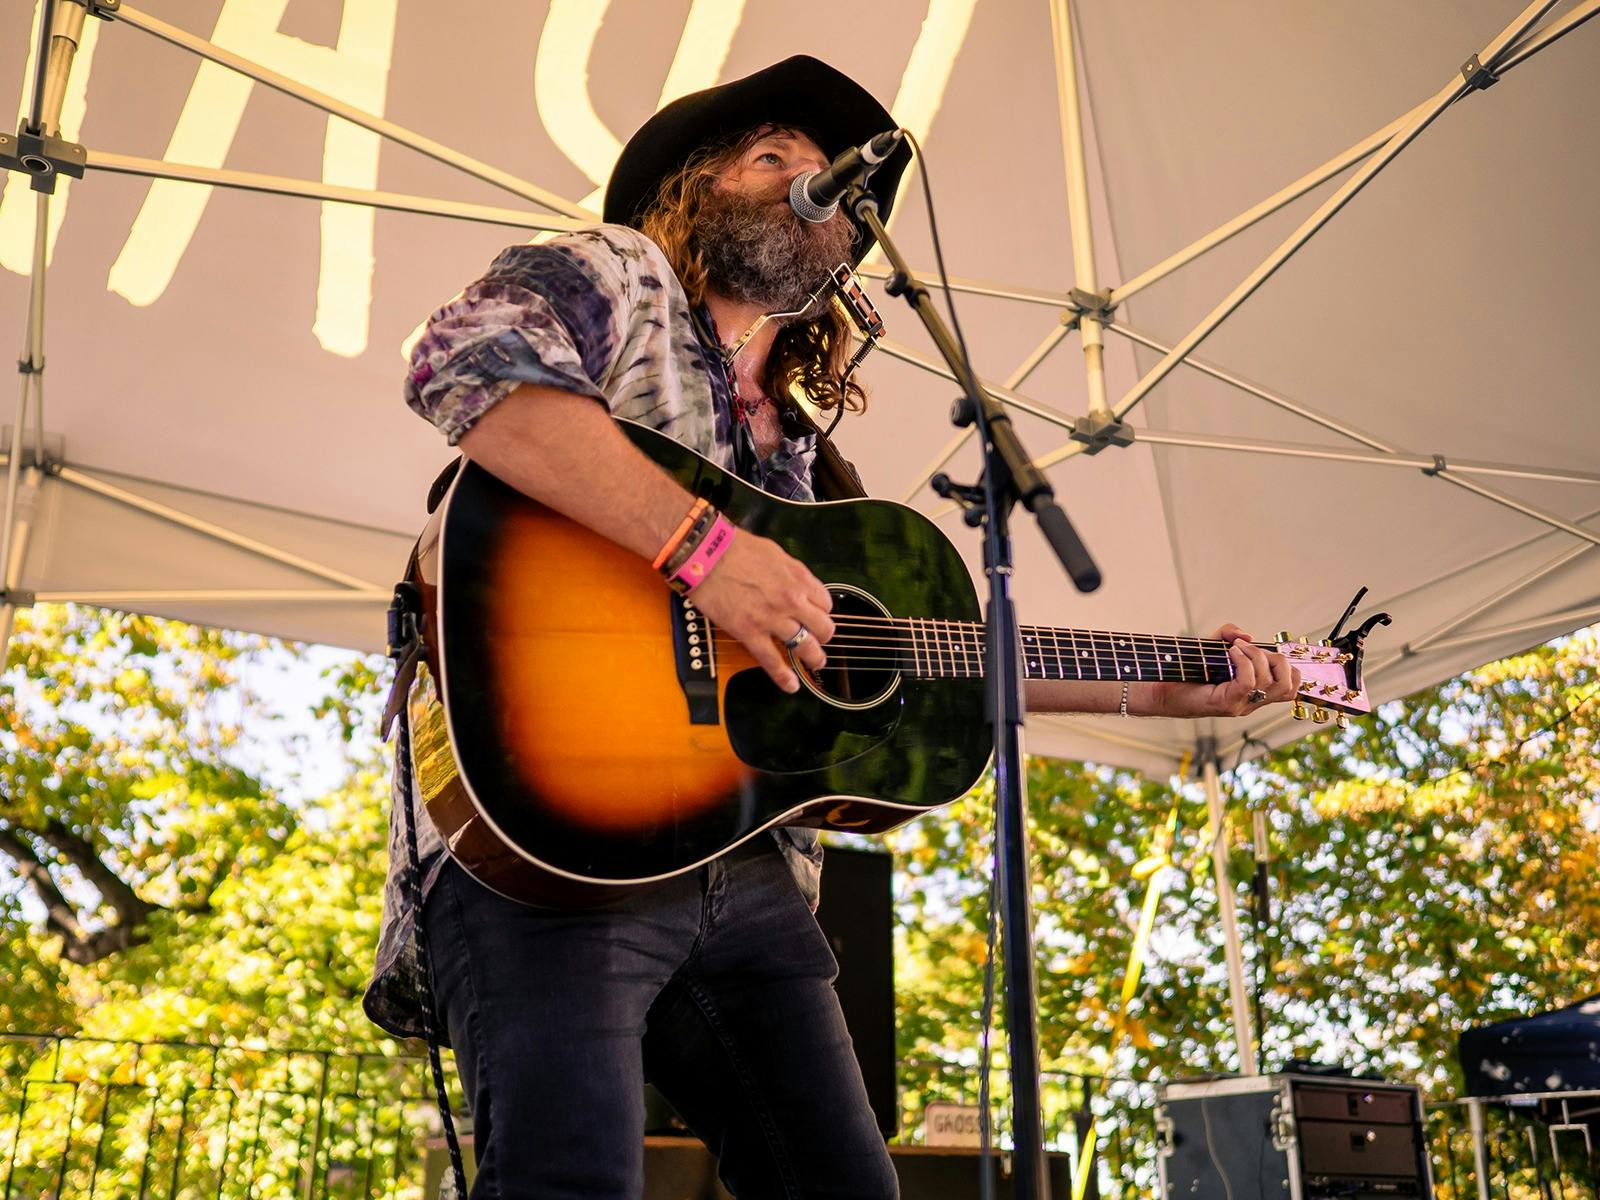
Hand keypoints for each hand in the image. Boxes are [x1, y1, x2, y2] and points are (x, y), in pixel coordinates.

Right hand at [688, 530, 833, 693]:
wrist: (704, 554)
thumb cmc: (734, 548)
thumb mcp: (775, 553)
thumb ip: (791, 572)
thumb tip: (798, 585)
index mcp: (798, 578)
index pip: (826, 603)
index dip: (822, 611)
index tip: (817, 615)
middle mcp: (791, 599)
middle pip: (823, 627)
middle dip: (825, 636)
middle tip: (822, 640)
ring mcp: (772, 618)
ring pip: (805, 647)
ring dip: (814, 658)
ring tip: (816, 663)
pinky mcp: (749, 633)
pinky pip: (773, 661)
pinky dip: (784, 677)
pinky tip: (791, 684)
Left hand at [1148, 624, 1300, 718]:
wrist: (1159, 691)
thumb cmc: (1185, 672)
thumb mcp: (1210, 647)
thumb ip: (1228, 635)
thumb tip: (1246, 636)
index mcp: (1253, 693)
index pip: (1291, 687)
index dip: (1289, 668)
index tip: (1267, 652)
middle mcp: (1250, 702)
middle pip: (1288, 685)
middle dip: (1276, 660)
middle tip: (1249, 650)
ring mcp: (1239, 705)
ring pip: (1271, 683)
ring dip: (1256, 657)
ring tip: (1235, 648)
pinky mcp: (1225, 703)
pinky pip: (1248, 682)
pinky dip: (1242, 662)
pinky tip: (1229, 654)